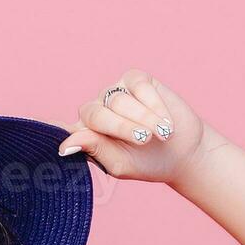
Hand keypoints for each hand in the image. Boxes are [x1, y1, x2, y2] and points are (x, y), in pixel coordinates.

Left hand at [39, 68, 214, 184]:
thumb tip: (65, 144)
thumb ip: (94, 151)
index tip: (62, 147)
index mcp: (85, 135)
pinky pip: (137, 85)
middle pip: (95, 115)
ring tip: (161, 134)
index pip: (67, 131)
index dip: (62, 133)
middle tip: (142, 140)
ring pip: (118, 101)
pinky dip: (152, 103)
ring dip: (143, 118)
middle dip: (121, 127)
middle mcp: (95, 112)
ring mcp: (114, 93)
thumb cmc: (147, 163)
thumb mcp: (119, 164)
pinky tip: (165, 121)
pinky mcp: (135, 80)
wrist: (182, 152)